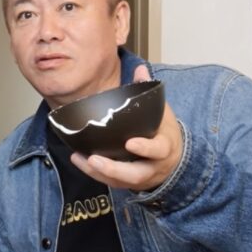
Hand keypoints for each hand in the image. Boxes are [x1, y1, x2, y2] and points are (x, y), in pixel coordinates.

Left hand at [69, 64, 182, 191]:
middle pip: (136, 174)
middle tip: (95, 159)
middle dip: (115, 169)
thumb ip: (149, 92)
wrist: (173, 159)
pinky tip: (78, 159)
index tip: (130, 143)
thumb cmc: (163, 132)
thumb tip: (140, 67)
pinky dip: (93, 173)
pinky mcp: (128, 183)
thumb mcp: (162, 112)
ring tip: (81, 159)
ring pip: (121, 181)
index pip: (158, 150)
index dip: (146, 148)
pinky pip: (111, 182)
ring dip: (100, 172)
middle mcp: (153, 166)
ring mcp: (141, 177)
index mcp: (165, 147)